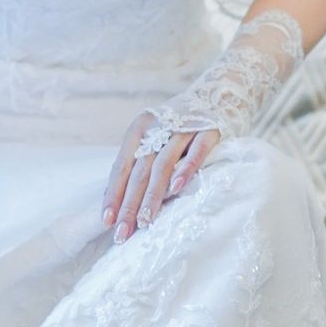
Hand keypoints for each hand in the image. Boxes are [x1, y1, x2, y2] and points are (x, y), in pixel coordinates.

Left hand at [101, 110, 221, 242]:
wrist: (219, 93)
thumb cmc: (181, 125)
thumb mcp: (156, 138)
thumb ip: (140, 163)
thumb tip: (118, 201)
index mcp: (139, 129)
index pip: (121, 167)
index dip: (113, 194)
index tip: (106, 221)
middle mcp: (157, 127)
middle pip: (139, 171)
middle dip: (129, 204)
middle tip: (122, 233)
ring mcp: (183, 128)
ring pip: (163, 165)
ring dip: (153, 195)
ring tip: (145, 221)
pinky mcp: (208, 131)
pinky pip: (196, 152)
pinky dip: (185, 170)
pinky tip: (176, 189)